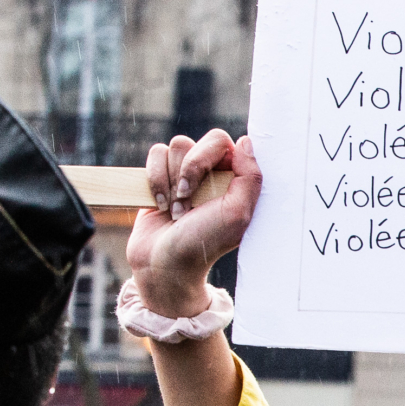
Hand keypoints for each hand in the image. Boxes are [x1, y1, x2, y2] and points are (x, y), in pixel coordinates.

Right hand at [127, 130, 261, 316]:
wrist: (165, 264)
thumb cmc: (204, 243)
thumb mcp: (237, 215)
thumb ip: (250, 177)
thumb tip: (246, 141)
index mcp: (233, 178)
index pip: (221, 141)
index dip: (207, 159)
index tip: (207, 189)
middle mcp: (211, 171)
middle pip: (193, 143)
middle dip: (186, 174)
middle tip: (186, 204)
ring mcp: (184, 172)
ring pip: (173, 148)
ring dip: (170, 183)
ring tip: (176, 212)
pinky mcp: (160, 177)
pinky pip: (155, 154)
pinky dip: (154, 181)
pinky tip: (160, 207)